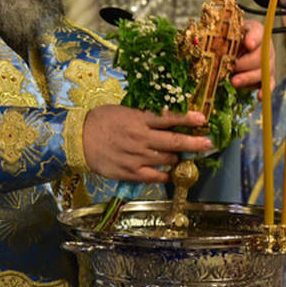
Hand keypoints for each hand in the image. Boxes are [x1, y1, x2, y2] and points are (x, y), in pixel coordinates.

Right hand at [82, 106, 211, 182]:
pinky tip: (168, 172)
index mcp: (139, 120)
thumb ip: (144, 115)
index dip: (188, 119)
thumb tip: (165, 117)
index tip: (202, 119)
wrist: (78, 139)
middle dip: (194, 143)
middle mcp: (141, 138)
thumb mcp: (123, 111)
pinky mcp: (130, 172)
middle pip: (174, 141)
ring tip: (182, 156)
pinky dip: (165, 174)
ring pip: (167, 159)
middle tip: (207, 143)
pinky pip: (155, 176)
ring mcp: (137, 157)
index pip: (169, 118)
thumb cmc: (100, 121)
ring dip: (178, 158)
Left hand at [231, 20, 273, 98]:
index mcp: (256, 32)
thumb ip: (225, 32)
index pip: (257, 33)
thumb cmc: (231, 38)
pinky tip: (259, 96)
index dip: (253, 39)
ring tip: (234, 82)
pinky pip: (269, 84)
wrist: (238, 47)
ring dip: (248, 77)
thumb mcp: (228, 31)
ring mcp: (269, 63)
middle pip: (260, 56)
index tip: (248, 45)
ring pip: (263, 71)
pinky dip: (264, 90)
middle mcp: (266, 47)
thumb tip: (217, 35)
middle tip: (232, 67)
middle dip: (245, 63)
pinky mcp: (268, 77)